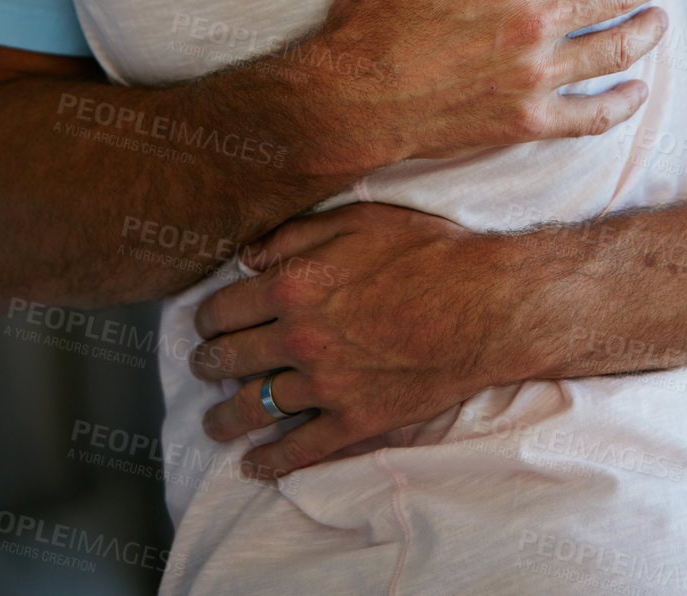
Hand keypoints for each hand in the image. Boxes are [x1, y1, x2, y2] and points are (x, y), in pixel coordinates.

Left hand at [190, 202, 516, 477]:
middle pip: (229, 360)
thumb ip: (295, 236)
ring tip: (214, 423)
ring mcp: (325, 386)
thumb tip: (246, 258)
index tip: (206, 324)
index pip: (223, 309)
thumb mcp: (358, 221)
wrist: (484, 304)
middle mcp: (299, 339)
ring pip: (252, 410)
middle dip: (207, 364)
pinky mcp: (355, 421)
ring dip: (223, 419)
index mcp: (294, 286)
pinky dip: (270, 463)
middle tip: (203, 367)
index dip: (207, 318)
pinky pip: (299, 450)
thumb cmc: (425, 252)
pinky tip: (255, 466)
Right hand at [299, 0, 677, 180]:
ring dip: (645, 32)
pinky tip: (637, 92)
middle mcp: (530, 22)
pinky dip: (621, 104)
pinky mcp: (526, 120)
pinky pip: (590, 115)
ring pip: (612, 49)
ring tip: (661, 19)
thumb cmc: (374, 14)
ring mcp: (532, 75)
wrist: (352, 98)